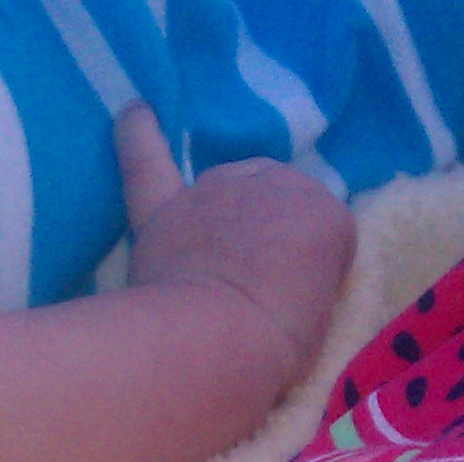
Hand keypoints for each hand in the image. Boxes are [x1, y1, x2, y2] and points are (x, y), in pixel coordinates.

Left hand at [115, 105, 354, 376]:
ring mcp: (216, 191)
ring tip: (210, 262)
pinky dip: (136, 135)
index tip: (289, 302)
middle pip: (273, 199)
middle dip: (266, 234)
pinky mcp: (164, 209)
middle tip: (250, 288)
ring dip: (221, 213)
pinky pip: (147, 159)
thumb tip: (279, 280)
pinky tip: (134, 111)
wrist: (212, 346)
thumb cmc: (277, 348)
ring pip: (224, 185)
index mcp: (328, 217)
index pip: (319, 232)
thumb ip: (307, 279)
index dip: (302, 267)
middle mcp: (276, 186)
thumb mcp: (322, 315)